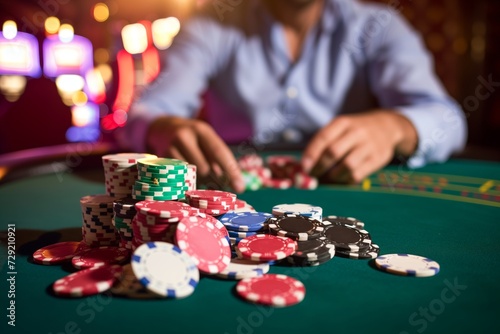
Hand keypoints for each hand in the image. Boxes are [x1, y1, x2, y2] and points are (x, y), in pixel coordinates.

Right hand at [146, 116, 244, 192]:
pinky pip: (178, 178)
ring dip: (200, 181)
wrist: (162, 127)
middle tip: (218, 184)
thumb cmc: (193, 138)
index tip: (240, 187)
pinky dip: (187, 181)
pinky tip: (187, 176)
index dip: (231, 171)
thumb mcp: (207, 140)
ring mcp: (170, 148)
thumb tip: (235, 183)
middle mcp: (184, 136)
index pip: (219, 153)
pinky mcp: (160, 160)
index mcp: (201, 130)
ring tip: (201, 176)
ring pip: (190, 175)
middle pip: (204, 168)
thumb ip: (219, 159)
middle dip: (213, 179)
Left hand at [301, 110, 417, 183]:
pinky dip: (347, 179)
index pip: (324, 137)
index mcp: (343, 122)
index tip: (304, 167)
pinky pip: (359, 174)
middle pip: (334, 152)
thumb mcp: (341, 127)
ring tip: (330, 177)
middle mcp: (357, 132)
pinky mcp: (378, 158)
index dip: (311, 153)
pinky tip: (343, 178)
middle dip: (320, 166)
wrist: (387, 126)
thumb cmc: (355, 130)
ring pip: (347, 165)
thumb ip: (324, 142)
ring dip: (334, 175)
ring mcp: (369, 145)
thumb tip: (305, 165)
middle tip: (313, 175)